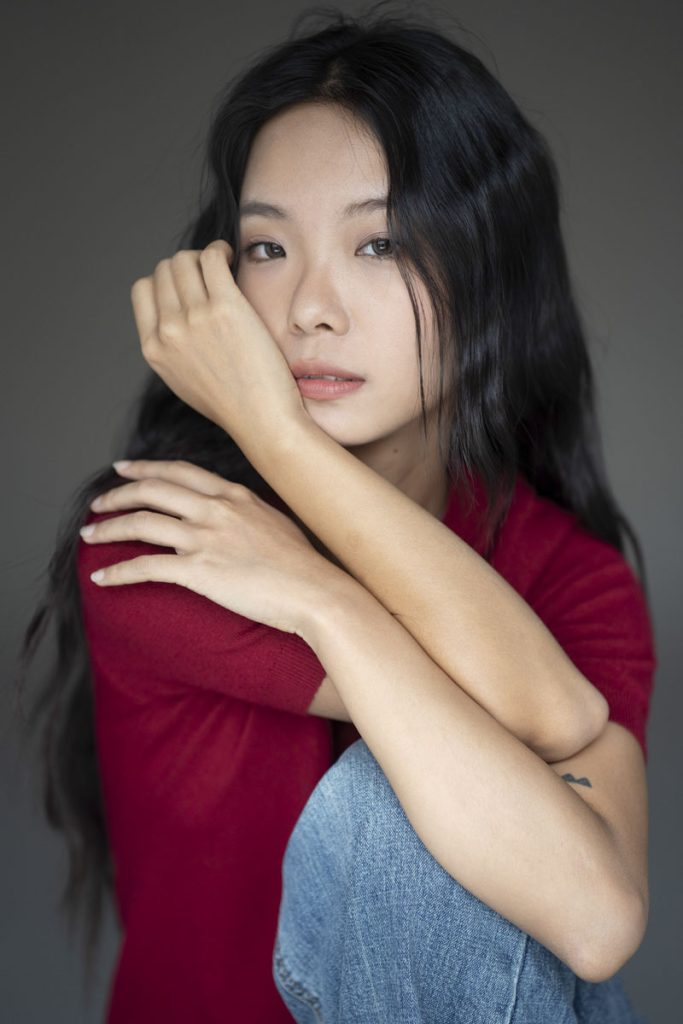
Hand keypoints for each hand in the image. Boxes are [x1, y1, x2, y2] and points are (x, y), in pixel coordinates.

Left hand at [81, 459, 336, 637]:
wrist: (315, 591)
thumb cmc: (303, 565)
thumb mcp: (276, 521)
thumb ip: (248, 511)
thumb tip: (235, 512)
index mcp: (234, 495)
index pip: (179, 471)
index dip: (146, 468)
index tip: (124, 469)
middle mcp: (216, 509)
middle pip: (153, 489)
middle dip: (118, 493)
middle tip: (98, 502)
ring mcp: (206, 537)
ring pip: (141, 522)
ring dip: (108, 529)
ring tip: (90, 537)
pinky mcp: (199, 570)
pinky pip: (146, 566)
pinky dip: (118, 572)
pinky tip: (102, 579)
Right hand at [130, 240, 305, 450]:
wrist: (261, 420)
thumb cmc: (232, 403)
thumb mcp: (183, 380)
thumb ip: (171, 349)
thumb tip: (172, 316)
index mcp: (153, 348)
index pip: (143, 290)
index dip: (165, 281)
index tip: (188, 284)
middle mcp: (168, 331)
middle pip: (165, 270)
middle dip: (186, 265)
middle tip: (209, 273)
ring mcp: (194, 318)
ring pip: (185, 259)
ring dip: (203, 255)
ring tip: (222, 262)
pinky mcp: (225, 308)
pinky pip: (211, 258)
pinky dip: (220, 250)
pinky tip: (231, 257)